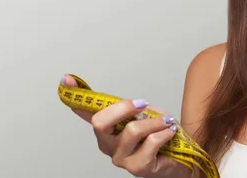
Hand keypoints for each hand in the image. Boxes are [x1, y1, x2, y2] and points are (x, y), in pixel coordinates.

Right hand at [61, 74, 185, 177]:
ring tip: (166, 121)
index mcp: (107, 128)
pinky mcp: (138, 167)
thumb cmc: (159, 134)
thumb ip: (133, 107)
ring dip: (155, 122)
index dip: (75, 95)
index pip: (86, 111)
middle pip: (101, 122)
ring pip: (132, 131)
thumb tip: (130, 100)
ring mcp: (121, 157)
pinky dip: (165, 133)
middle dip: (124, 108)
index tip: (66, 79)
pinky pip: (151, 142)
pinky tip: (169, 132)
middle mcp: (108, 144)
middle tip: (143, 103)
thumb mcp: (145, 114)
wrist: (180, 156)